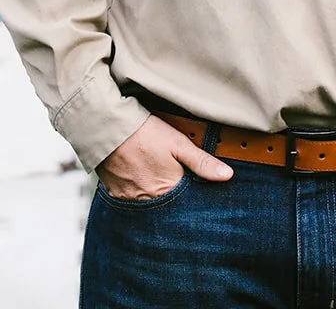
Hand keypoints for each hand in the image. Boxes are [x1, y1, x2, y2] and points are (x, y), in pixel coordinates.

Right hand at [96, 113, 233, 199]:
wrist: (108, 127)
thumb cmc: (145, 133)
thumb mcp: (178, 143)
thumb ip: (202, 162)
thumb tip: (227, 176)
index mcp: (167, 191)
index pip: (186, 206)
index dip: (191, 199)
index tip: (195, 193)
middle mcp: (148, 202)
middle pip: (166, 208)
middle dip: (173, 201)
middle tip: (172, 183)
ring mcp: (130, 200)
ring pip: (148, 206)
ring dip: (154, 198)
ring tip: (155, 180)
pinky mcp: (115, 195)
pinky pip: (130, 202)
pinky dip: (136, 195)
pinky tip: (139, 180)